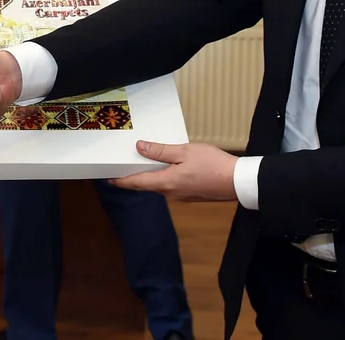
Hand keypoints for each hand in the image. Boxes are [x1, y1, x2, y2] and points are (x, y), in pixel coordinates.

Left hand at [109, 141, 237, 200]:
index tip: (107, 178)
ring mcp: (181, 196)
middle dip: (132, 178)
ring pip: (158, 185)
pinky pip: (170, 185)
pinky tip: (164, 167)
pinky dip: (161, 177)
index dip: (121, 180)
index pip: (136, 183)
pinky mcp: (190, 194)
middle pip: (146, 185)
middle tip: (121, 168)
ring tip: (140, 164)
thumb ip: (160, 151)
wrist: (237, 181)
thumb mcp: (184, 151)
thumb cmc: (212, 164)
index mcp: (165, 183)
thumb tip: (139, 148)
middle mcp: (170, 193)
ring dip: (148, 176)